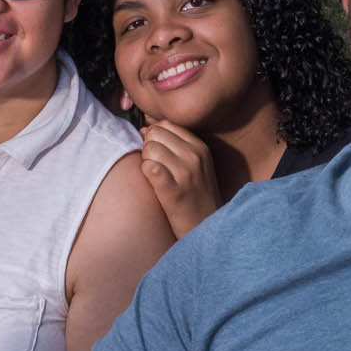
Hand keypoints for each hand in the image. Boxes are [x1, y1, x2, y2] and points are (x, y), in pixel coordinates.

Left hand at [137, 120, 219, 237]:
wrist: (205, 226)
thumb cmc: (196, 195)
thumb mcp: (196, 165)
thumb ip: (173, 144)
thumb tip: (145, 129)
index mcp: (200, 147)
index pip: (166, 124)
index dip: (155, 136)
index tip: (158, 152)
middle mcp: (194, 156)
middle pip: (155, 134)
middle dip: (148, 147)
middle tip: (155, 165)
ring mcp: (185, 173)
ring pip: (149, 149)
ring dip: (146, 161)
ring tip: (155, 176)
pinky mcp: (174, 190)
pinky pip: (149, 168)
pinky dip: (145, 173)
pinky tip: (153, 183)